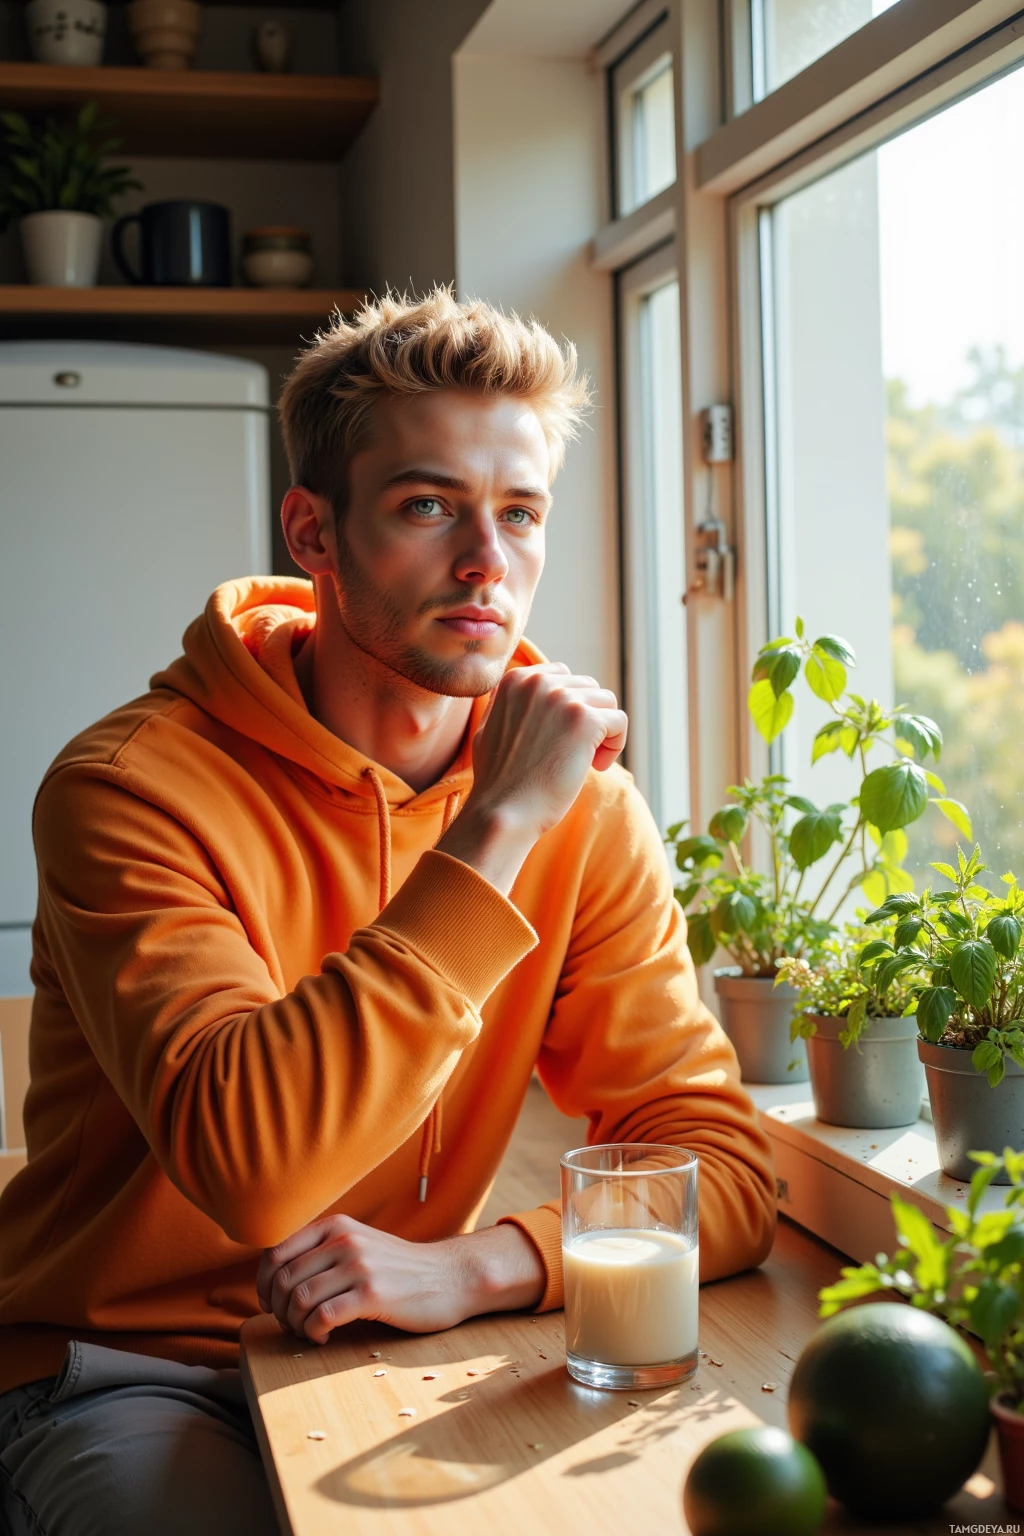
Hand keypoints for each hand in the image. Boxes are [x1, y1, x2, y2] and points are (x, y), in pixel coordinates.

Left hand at [256, 1216, 544, 1344]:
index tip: (271, 1306)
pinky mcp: (372, 1293)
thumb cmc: (399, 1269)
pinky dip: (313, 1333)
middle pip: (282, 1280)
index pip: (274, 1254)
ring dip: (294, 1325)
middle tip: (292, 1326)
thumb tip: (274, 1281)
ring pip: (298, 1299)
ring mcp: (359, 1265)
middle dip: (278, 1311)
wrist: (450, 1277)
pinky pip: (322, 1317)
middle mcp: (343, 1239)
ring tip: (309, 1333)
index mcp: (334, 1226)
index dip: (263, 1286)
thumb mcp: (358, 1245)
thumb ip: (323, 1253)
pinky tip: (324, 1338)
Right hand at [438, 663, 627, 892]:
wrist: (503, 811)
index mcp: (516, 679)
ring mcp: (563, 699)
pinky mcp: (585, 721)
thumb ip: (510, 704)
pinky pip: (619, 721)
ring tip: (588, 761)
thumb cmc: (499, 780)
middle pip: (588, 687)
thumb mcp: (490, 728)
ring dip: (603, 731)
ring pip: (607, 702)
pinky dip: (615, 745)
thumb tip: (526, 690)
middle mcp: (538, 682)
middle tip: (576, 753)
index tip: (561, 737)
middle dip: (588, 718)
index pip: (563, 676)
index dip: (570, 708)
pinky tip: (596, 767)